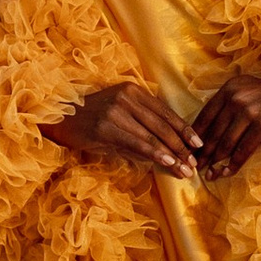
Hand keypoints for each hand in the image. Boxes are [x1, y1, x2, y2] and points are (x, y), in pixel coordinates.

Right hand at [41, 83, 201, 178]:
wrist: (61, 120)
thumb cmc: (93, 120)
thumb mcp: (120, 116)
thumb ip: (143, 126)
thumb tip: (172, 148)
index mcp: (133, 90)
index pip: (166, 111)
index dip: (184, 129)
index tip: (199, 145)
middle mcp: (127, 97)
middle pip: (162, 124)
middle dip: (182, 146)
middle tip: (195, 164)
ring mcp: (116, 111)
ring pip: (153, 135)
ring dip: (173, 154)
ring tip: (186, 170)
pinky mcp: (106, 127)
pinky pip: (138, 143)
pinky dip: (156, 154)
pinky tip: (168, 163)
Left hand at [191, 68, 260, 179]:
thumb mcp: (244, 89)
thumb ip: (227, 105)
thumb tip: (208, 131)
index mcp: (227, 90)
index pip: (205, 116)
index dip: (194, 135)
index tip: (188, 149)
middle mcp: (235, 100)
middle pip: (213, 132)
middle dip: (202, 153)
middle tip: (195, 166)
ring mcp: (249, 113)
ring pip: (225, 143)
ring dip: (215, 161)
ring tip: (209, 174)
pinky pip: (243, 150)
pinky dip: (233, 164)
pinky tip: (226, 173)